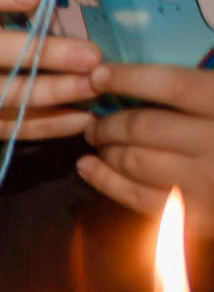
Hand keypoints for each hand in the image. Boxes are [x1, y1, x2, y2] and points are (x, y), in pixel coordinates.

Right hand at [0, 0, 98, 140]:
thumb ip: (49, 7)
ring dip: (53, 91)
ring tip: (93, 86)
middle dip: (42, 52)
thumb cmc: (24, 35)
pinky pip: (15, 126)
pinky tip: (84, 117)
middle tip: (90, 56)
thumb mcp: (25, 15)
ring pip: (3, 93)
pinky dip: (52, 123)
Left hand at [81, 63, 213, 222]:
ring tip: (95, 140)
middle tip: (94, 118)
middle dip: (109, 121)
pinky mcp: (196, 217)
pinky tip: (89, 168)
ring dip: (105, 149)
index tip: (100, 74)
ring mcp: (204, 184)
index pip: (171, 85)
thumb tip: (160, 76)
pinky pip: (136, 198)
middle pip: (143, 127)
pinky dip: (105, 181)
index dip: (130, 78)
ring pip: (133, 162)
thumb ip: (208, 85)